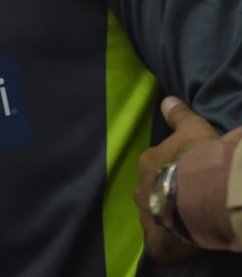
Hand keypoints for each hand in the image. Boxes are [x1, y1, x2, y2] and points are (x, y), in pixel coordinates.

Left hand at [134, 96, 218, 263]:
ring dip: (165, 218)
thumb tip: (166, 99)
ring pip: (153, 217)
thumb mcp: (193, 129)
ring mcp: (147, 216)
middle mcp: (140, 189)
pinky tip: (179, 245)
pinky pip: (159, 244)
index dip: (168, 172)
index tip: (184, 176)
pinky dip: (167, 244)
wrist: (205, 192)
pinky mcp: (157, 241)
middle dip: (162, 196)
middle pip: (149, 192)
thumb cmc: (198, 158)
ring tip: (185, 222)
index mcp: (147, 163)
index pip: (153, 167)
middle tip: (185, 200)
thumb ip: (179, 115)